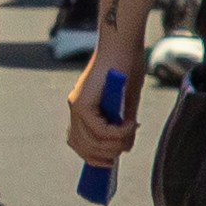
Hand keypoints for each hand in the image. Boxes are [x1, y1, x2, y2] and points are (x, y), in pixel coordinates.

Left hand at [63, 51, 140, 169]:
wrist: (123, 43)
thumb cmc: (126, 66)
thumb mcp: (125, 101)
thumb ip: (121, 122)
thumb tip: (125, 145)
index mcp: (83, 107)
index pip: (79, 142)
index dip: (93, 156)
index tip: (110, 162)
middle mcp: (75, 107)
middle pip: (83, 146)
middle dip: (105, 155)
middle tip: (125, 148)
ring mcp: (77, 104)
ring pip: (92, 141)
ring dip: (114, 144)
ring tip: (130, 134)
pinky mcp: (83, 101)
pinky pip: (98, 129)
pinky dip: (117, 132)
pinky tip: (130, 124)